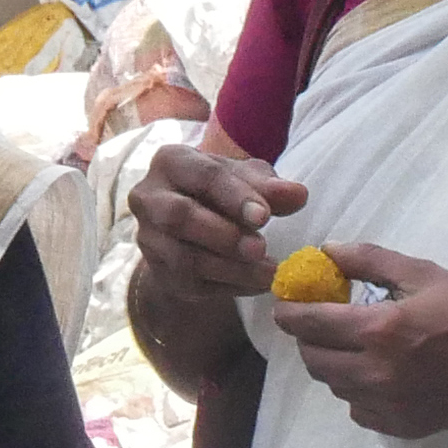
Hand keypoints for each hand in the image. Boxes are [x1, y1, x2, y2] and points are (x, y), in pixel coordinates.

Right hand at [129, 142, 302, 318]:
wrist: (195, 223)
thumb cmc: (222, 190)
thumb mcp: (248, 180)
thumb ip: (270, 187)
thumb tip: (298, 195)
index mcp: (171, 161)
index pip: (203, 176)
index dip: (234, 197)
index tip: (264, 216)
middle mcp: (148, 197)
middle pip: (179, 216)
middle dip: (223, 235)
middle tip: (261, 248)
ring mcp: (148, 237)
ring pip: (183, 257)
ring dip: (229, 268)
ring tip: (268, 273)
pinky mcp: (158, 270)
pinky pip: (190, 283)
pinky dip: (228, 286)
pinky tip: (257, 284)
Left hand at [266, 243, 447, 439]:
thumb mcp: (424, 274)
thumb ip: (370, 261)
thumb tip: (328, 250)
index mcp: (379, 331)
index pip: (309, 324)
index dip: (289, 313)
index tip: (286, 306)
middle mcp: (375, 374)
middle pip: (314, 360)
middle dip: (308, 340)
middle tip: (320, 324)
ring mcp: (387, 406)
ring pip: (335, 386)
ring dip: (334, 364)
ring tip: (355, 346)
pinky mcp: (400, 427)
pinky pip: (359, 410)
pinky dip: (358, 392)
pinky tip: (379, 374)